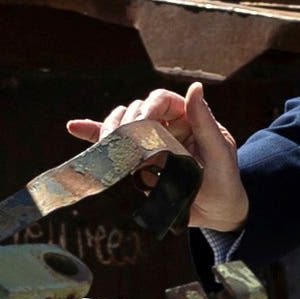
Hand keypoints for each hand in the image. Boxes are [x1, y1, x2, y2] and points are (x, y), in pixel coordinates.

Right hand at [65, 84, 247, 236]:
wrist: (218, 212)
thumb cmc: (225, 180)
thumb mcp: (220, 151)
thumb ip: (205, 122)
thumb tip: (195, 86)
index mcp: (186, 116)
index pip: (160, 100)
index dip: (148, 108)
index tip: (141, 125)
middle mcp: (165, 124)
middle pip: (135, 112)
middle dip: (126, 125)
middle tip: (123, 144)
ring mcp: (149, 142)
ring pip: (122, 126)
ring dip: (111, 133)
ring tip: (109, 146)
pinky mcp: (137, 161)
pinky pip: (113, 145)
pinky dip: (94, 135)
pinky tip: (74, 127)